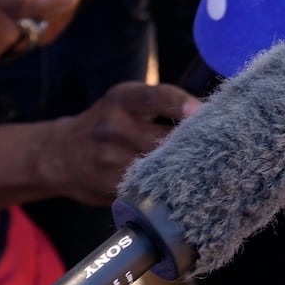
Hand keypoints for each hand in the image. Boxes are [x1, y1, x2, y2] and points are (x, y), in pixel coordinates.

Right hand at [60, 82, 201, 205]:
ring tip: (211, 168)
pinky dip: (167, 187)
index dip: (182, 104)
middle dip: (194, 142)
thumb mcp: (125, 101)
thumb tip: (208, 112)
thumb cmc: (107, 122)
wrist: (60, 154)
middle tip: (224, 145)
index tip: (204, 112)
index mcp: (122, 98)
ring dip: (186, 168)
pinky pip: (147, 187)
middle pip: (165, 137)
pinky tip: (185, 187)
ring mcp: (110, 159)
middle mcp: (114, 126)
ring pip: (160, 166)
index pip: (157, 97)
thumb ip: (159, 103)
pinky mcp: (110, 187)